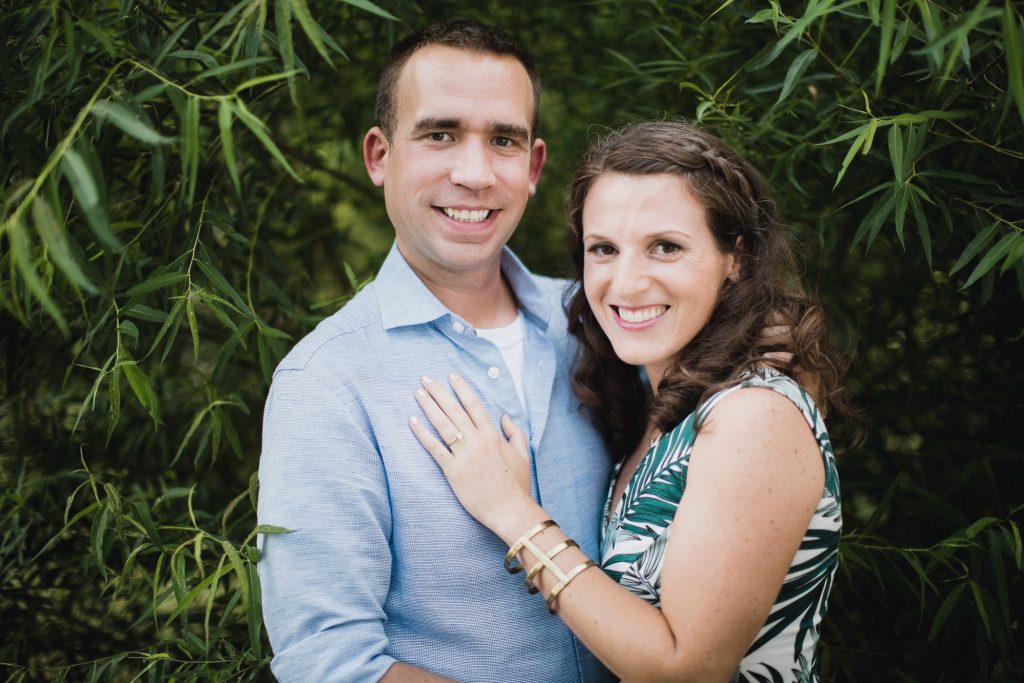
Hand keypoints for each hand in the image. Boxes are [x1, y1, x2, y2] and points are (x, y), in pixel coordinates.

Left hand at [410, 374, 533, 534]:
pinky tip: (412, 422)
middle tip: (426, 378)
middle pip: (454, 409)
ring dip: (429, 407)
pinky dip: (422, 434)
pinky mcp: (453, 471)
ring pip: (443, 424)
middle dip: (439, 391)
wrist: (510, 509)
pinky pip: (434, 448)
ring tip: (418, 393)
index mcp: (492, 435)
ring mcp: (464, 455)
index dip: (461, 388)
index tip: (451, 376)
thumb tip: (505, 417)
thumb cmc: (517, 485)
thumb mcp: (523, 455)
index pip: (474, 404)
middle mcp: (477, 440)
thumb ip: (515, 433)